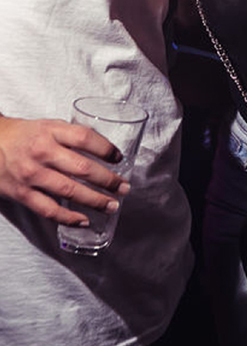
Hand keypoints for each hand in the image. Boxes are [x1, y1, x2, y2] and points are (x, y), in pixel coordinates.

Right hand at [0, 116, 130, 224]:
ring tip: (112, 205)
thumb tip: (102, 148)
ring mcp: (32, 174)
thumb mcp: (47, 125)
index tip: (119, 158)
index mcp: (51, 131)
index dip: (105, 149)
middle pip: (82, 168)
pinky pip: (49, 209)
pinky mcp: (22, 193)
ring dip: (95, 200)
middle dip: (108, 180)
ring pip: (69, 191)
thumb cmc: (22, 135)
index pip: (85, 138)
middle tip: (124, 187)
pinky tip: (84, 220)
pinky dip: (68, 218)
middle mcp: (42, 152)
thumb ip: (71, 135)